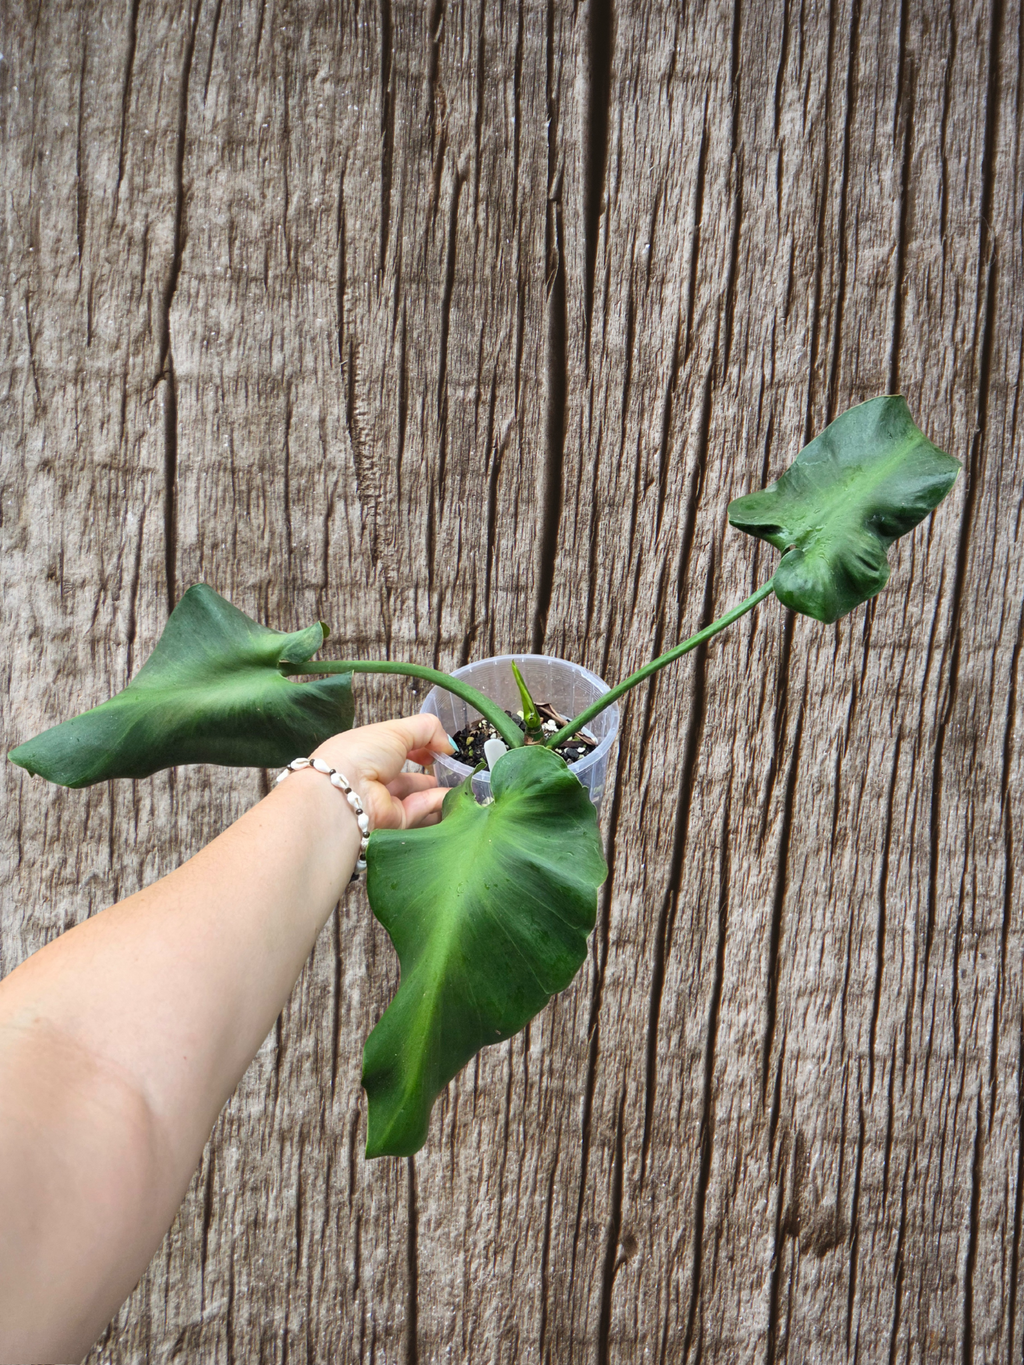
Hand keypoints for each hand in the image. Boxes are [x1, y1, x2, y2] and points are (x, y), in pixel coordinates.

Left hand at [310, 714, 455, 830]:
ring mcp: (383, 802)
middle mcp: (373, 778)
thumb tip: (449, 745)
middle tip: (455, 768)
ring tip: (461, 783)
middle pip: (407, 776)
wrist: (345, 794)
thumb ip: (428, 730)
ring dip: (439, 789)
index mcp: (366, 753)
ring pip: (417, 796)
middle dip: (431, 771)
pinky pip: (419, 812)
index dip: (419, 746)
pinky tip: (452, 796)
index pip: (396, 750)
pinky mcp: (393, 824)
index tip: (440, 748)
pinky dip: (436, 803)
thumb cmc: (364, 753)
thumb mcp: (396, 730)